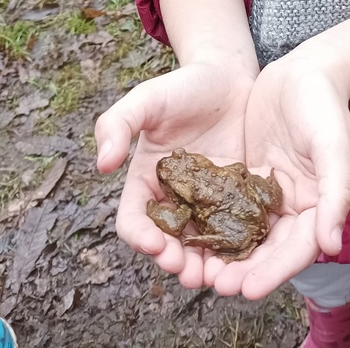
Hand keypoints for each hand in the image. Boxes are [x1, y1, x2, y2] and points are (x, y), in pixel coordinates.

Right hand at [95, 59, 254, 286]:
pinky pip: (236, 228)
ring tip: (215, 276)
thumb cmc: (183, 85)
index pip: (134, 220)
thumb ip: (119, 124)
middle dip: (174, 261)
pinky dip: (238, 247)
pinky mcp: (238, 197)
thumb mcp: (147, 99)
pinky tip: (247, 255)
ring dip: (205, 265)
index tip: (153, 244)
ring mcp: (208, 202)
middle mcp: (175, 199)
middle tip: (187, 270)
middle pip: (168, 242)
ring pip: (202, 244)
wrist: (228, 74)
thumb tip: (102, 164)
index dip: (139, 237)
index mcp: (146, 182)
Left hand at [209, 51, 349, 298]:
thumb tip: (331, 246)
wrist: (304, 70)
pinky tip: (185, 232)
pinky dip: (210, 221)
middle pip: (266, 250)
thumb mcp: (334, 146)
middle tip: (213, 284)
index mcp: (317, 206)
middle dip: (241, 270)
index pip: (296, 251)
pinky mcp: (246, 177)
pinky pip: (226, 205)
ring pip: (243, 233)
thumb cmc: (324, 106)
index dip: (272, 272)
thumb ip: (336, 194)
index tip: (246, 290)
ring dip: (221, 254)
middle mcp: (291, 206)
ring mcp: (267, 193)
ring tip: (194, 268)